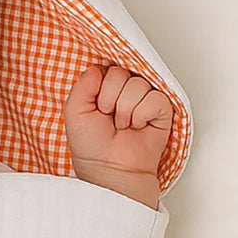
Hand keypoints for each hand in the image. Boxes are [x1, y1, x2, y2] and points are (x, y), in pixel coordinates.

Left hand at [63, 65, 171, 208]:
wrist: (110, 169)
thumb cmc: (92, 146)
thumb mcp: (75, 112)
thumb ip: (82, 85)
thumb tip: (97, 68)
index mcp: (105, 86)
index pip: (105, 68)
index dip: (98, 89)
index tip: (96, 108)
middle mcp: (126, 89)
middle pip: (121, 73)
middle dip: (110, 100)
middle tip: (109, 119)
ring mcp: (145, 97)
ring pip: (137, 85)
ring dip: (126, 112)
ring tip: (124, 126)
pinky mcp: (162, 108)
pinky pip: (154, 98)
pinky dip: (142, 115)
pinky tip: (139, 127)